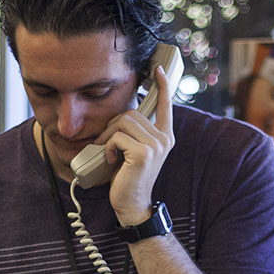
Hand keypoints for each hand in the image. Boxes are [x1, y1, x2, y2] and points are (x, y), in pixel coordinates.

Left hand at [101, 65, 175, 225]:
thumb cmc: (129, 178)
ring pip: (123, 123)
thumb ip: (136, 132)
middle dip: (113, 126)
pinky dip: (107, 147)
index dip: (162, 86)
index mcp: (165, 136)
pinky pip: (117, 137)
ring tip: (109, 153)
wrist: (132, 204)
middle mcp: (164, 138)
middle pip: (131, 113)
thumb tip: (124, 115)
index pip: (166, 105)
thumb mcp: (134, 151)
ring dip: (108, 137)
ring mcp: (156, 145)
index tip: (158, 69)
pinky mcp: (144, 153)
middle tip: (107, 145)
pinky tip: (110, 161)